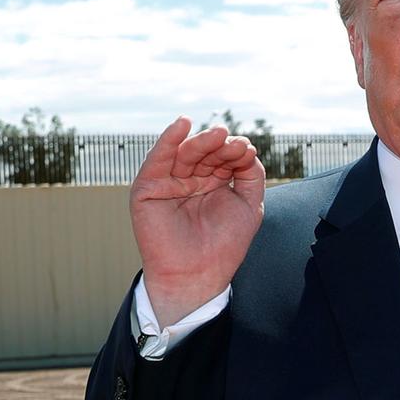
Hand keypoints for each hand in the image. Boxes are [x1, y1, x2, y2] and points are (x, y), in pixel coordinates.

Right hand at [132, 116, 265, 326]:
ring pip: (185, 154)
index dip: (236, 152)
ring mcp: (169, 181)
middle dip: (220, 147)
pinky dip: (168, 140)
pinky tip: (181, 125)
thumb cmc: (224, 244)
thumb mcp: (249, 205)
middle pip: (206, 154)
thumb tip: (248, 147)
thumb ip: (251, 175)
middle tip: (235, 143)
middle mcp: (191, 178)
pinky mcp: (148, 187)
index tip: (248, 150)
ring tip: (219, 134)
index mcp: (214, 181)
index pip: (225, 158)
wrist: (198, 274)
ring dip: (202, 142)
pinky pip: (157, 159)